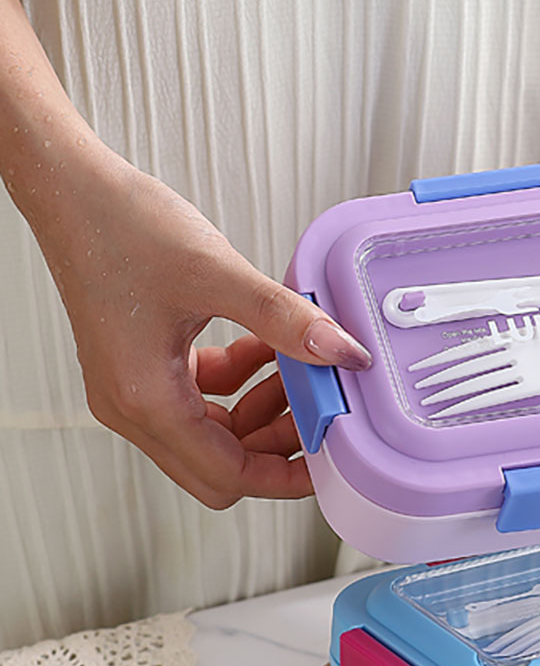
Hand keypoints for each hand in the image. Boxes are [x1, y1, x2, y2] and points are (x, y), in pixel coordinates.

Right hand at [23, 140, 370, 508]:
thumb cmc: (116, 226)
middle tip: (321, 411)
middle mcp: (133, 406)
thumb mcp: (216, 273)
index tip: (329, 462)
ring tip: (301, 369)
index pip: (228, 474)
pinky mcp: (143, 366)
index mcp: (145, 400)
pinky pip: (204, 397)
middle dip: (277, 446)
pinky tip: (267, 346)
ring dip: (263, 410)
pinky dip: (241, 382)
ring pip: (216, 432)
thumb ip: (284, 319)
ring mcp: (136, 388)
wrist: (71, 188)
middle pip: (222, 465)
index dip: (286, 477)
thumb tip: (341, 352)